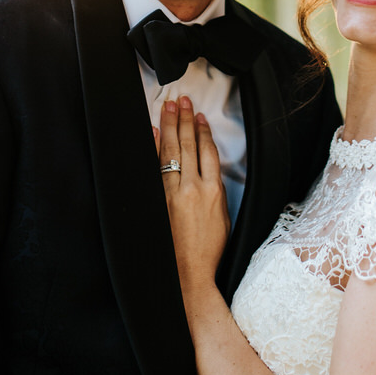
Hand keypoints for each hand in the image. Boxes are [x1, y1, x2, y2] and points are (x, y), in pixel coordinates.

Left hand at [157, 98, 229, 293]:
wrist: (189, 274)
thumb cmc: (209, 251)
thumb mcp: (223, 218)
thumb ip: (215, 192)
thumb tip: (207, 173)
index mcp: (214, 192)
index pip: (208, 152)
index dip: (203, 131)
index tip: (199, 116)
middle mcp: (193, 189)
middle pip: (189, 145)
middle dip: (184, 120)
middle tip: (181, 100)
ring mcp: (173, 194)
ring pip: (171, 152)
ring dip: (169, 127)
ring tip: (168, 107)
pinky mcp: (159, 202)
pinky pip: (155, 168)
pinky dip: (154, 148)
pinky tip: (152, 133)